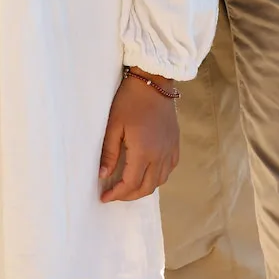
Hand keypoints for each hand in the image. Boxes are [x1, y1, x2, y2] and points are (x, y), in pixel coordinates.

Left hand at [99, 73, 180, 202]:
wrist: (154, 81)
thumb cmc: (130, 100)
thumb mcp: (114, 125)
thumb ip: (109, 152)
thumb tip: (103, 175)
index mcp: (143, 152)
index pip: (130, 184)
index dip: (116, 194)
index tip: (104, 197)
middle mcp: (160, 155)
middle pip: (146, 188)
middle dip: (128, 196)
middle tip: (114, 194)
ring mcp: (170, 150)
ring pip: (160, 181)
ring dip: (143, 188)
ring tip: (129, 186)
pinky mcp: (175, 143)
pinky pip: (169, 170)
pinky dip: (158, 177)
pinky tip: (148, 173)